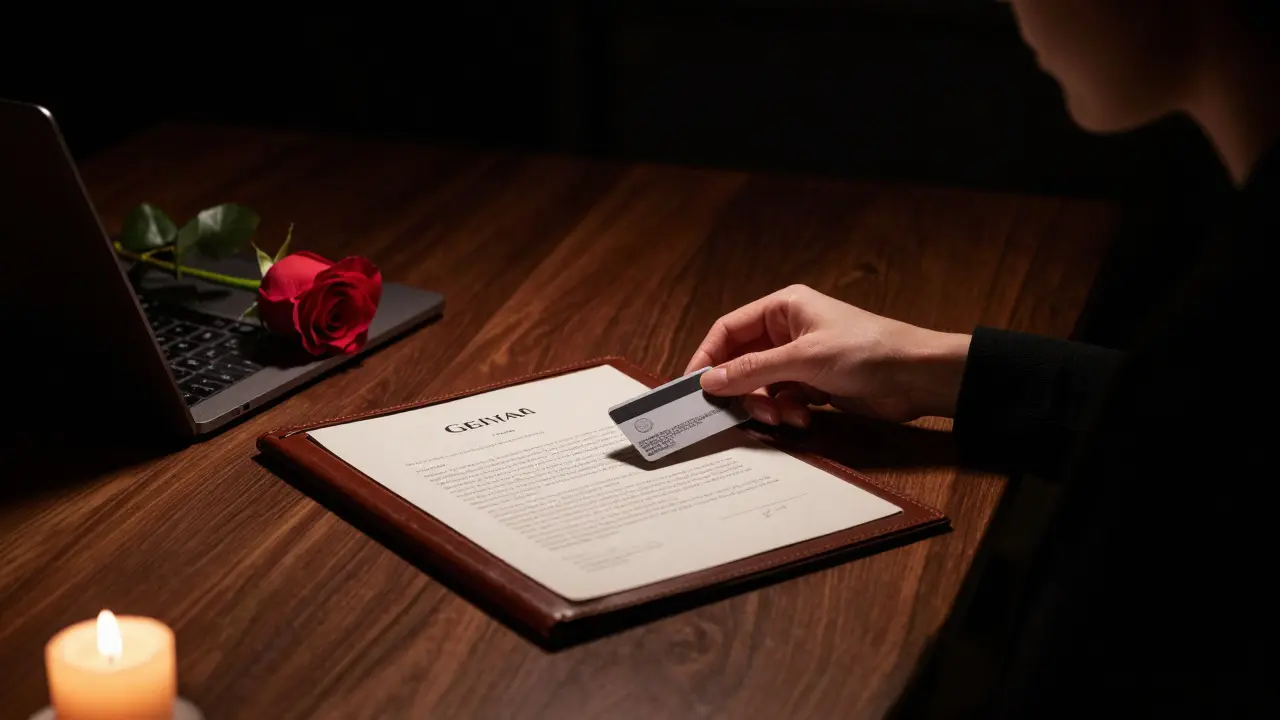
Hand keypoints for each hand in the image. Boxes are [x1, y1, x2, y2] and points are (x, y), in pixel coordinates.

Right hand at [685, 284, 971, 426]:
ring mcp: (801, 358)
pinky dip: (788, 410)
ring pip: (762, 385)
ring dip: (767, 404)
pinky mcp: (815, 383)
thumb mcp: (803, 359)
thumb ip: (753, 370)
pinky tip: (804, 416)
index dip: (709, 356)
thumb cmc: (866, 351)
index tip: (695, 386)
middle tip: (747, 411)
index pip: (729, 329)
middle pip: (743, 361)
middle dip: (744, 389)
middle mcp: (788, 330)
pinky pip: (784, 398)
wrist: (917, 376)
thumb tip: (710, 380)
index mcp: (783, 308)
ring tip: (784, 416)